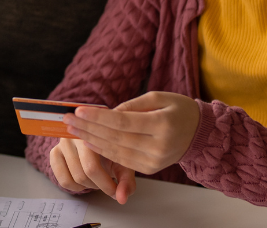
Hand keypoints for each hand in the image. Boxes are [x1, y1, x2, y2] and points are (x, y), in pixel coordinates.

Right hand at [48, 138, 135, 202]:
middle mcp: (74, 135)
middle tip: (107, 183)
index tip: (115, 193)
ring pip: (73, 179)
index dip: (105, 185)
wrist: (98, 138)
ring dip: (88, 186)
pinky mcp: (54, 152)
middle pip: (82, 175)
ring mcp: (62, 143)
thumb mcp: (123, 161)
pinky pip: (62, 179)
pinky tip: (84, 180)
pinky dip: (75, 187)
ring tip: (97, 179)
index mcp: (93, 134)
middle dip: (98, 186)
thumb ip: (126, 180)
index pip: (92, 167)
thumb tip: (122, 199)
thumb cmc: (112, 149)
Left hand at [62, 91, 200, 175]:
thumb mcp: (158, 97)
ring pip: (116, 152)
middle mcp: (159, 146)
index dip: (98, 118)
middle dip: (88, 128)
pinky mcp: (150, 169)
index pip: (123, 122)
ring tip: (73, 130)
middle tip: (68, 119)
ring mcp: (155, 161)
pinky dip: (103, 151)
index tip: (78, 110)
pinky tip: (89, 141)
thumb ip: (132, 105)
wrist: (198, 133)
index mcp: (163, 125)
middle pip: (116, 138)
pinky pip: (122, 160)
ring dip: (92, 141)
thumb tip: (105, 112)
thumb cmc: (178, 110)